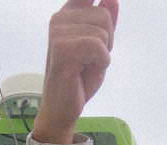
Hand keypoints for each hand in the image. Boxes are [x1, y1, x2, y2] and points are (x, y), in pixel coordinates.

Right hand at [33, 0, 118, 144]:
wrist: (62, 108)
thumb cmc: (78, 79)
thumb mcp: (99, 48)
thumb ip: (105, 22)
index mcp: (67, 14)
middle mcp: (60, 18)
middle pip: (105, 16)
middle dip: (108, 41)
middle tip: (94, 60)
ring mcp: (58, 32)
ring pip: (103, 32)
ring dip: (104, 54)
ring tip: (88, 66)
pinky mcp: (62, 49)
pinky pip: (97, 47)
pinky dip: (101, 62)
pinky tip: (87, 71)